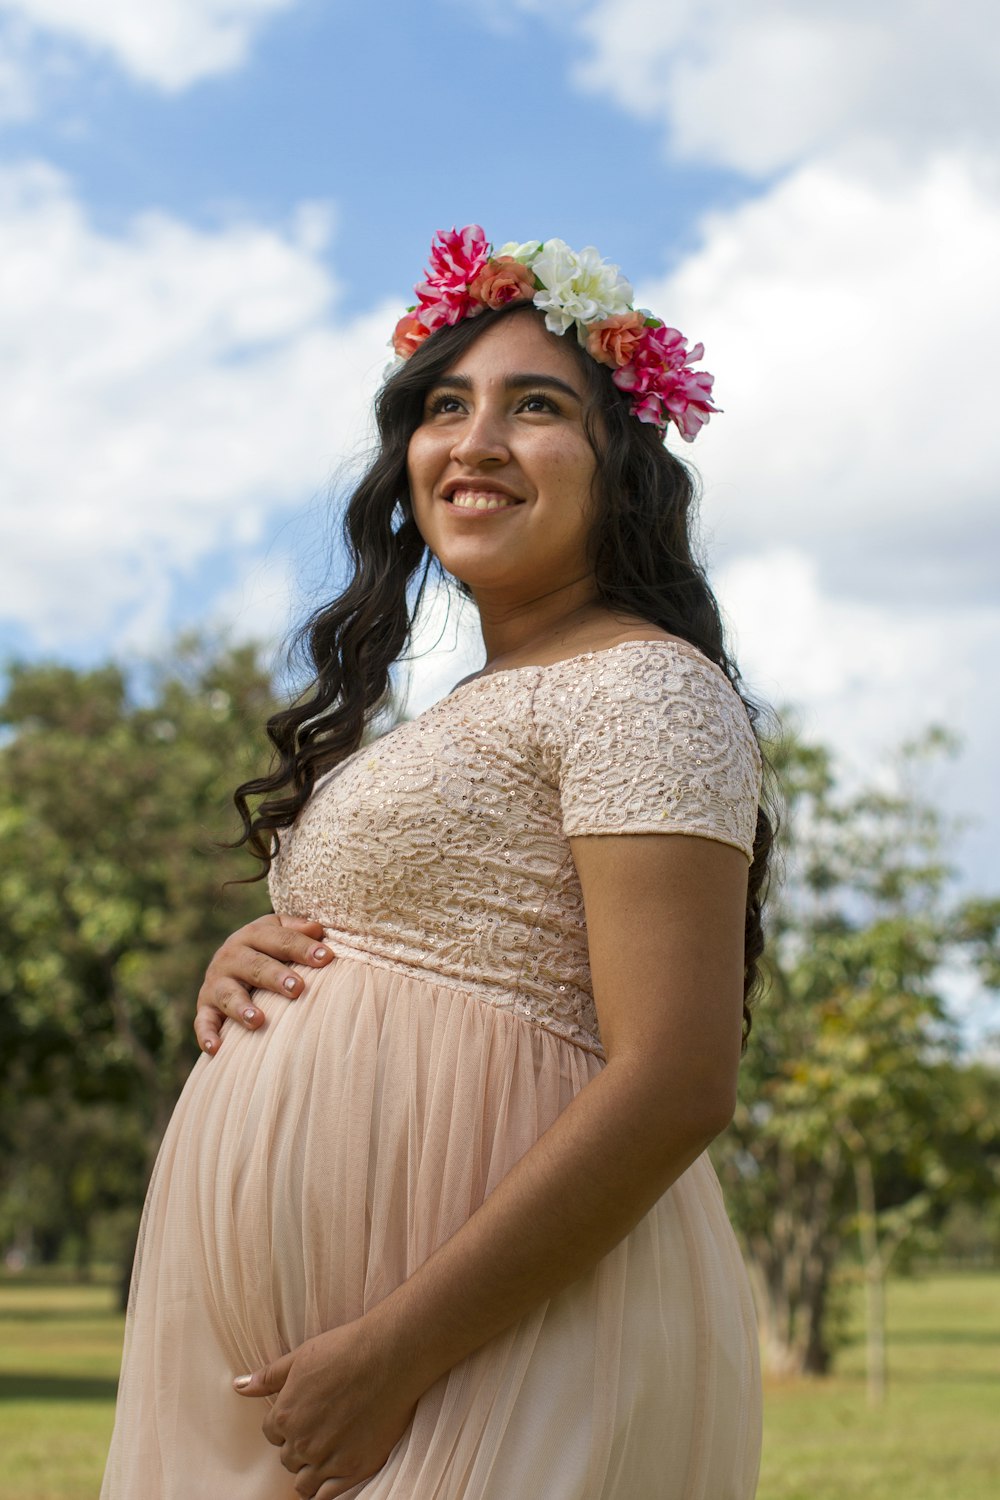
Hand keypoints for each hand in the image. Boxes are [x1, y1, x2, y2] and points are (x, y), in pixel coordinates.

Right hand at [195, 913, 334, 1055]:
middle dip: (275, 976)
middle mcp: (231, 956)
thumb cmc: (266, 948)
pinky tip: (216, 1048)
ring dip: (241, 1007)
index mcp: (253, 935)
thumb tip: (317, 930)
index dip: (302, 947)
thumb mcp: (278, 931)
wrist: (227, 961)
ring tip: (258, 1020)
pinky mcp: (205, 1007)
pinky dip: (207, 1034)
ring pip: (228, 994)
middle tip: (297, 987)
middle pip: (254, 965)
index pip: (280, 939)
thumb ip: (297, 930)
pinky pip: (204, 1021)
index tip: (325, 958)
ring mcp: (216, 982)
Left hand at [233, 1321, 418, 1497]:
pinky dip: (323, 1491)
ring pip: (304, 1482)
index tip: (304, 1415)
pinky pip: (326, 1496)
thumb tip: (239, 1386)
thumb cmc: (345, 1350)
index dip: (287, 1425)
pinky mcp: (354, 1469)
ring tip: (325, 1454)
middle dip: (299, 1446)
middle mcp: (302, 1442)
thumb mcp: (300, 1356)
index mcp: (285, 1416)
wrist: (389, 1357)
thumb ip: (268, 1377)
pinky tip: (330, 1478)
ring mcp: (328, 1459)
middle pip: (288, 1458)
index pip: (272, 1433)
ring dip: (309, 1470)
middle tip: (319, 1429)